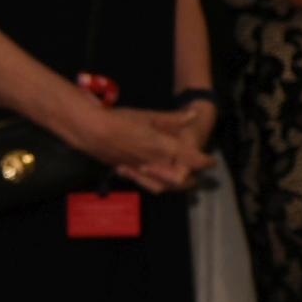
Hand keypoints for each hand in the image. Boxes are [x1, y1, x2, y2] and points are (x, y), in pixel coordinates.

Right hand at [62, 96, 210, 194]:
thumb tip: (193, 115)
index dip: (204, 162)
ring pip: (163, 186)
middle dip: (190, 180)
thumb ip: (172, 119)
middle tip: (198, 177)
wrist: (90, 131)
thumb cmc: (119, 119)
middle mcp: (153, 162)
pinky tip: (156, 180)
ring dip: (174, 186)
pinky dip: (155, 183)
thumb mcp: (147, 116)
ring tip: (181, 182)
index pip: (191, 159)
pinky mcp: (127, 172)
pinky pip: (146, 183)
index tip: (211, 162)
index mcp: (162, 146)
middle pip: (180, 179)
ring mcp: (139, 170)